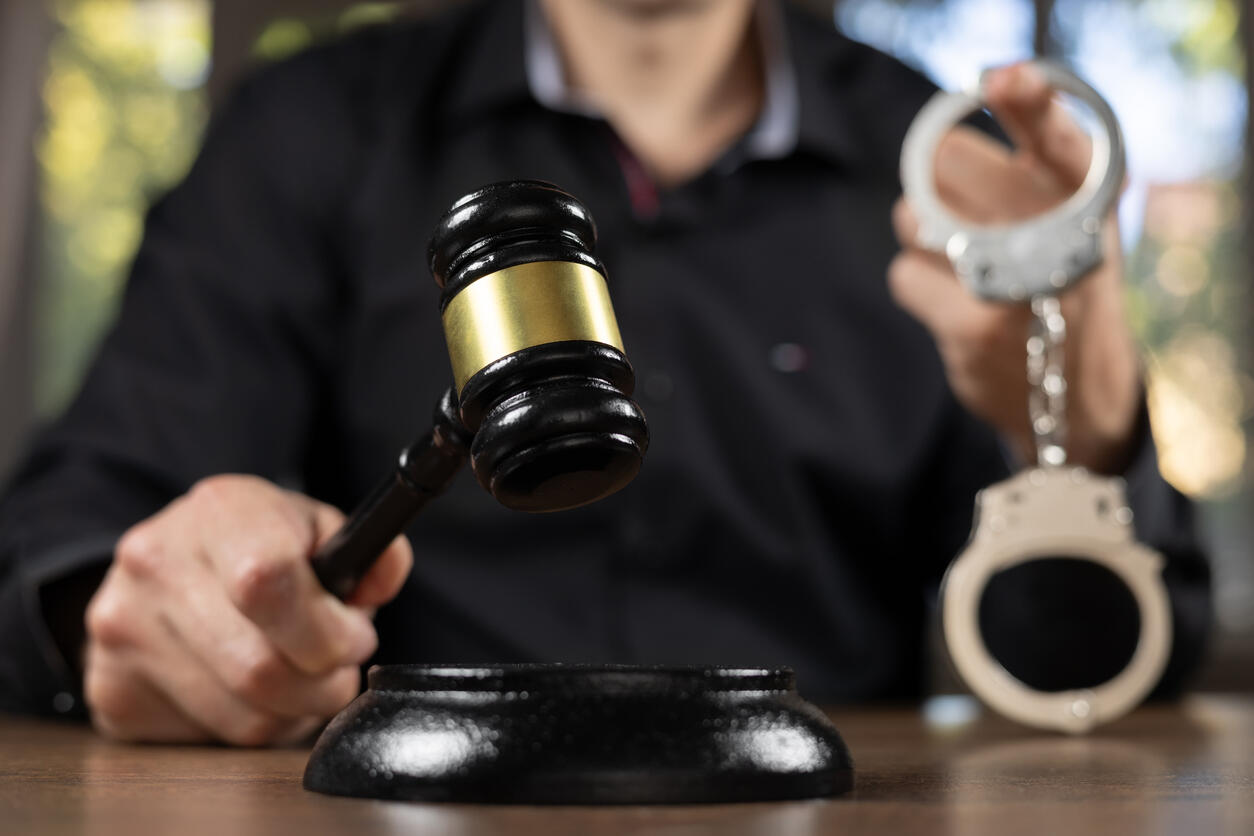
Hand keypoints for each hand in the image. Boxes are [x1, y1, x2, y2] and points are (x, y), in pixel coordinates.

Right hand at [83, 474, 412, 744]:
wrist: (164, 566)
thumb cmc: (257, 547)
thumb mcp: (314, 528)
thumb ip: (367, 552)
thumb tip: (382, 578)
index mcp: (219, 509)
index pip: (269, 581)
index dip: (326, 629)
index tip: (353, 636)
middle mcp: (157, 561)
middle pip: (260, 667)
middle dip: (323, 684)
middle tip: (335, 669)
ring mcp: (123, 626)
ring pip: (242, 717)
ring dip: (293, 712)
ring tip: (299, 679)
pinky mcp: (112, 687)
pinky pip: (208, 738)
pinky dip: (249, 727)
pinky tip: (250, 691)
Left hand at [889, 62, 1140, 472]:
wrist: (1076, 389)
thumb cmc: (1061, 284)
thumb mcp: (1073, 222)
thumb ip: (1033, 165)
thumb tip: (957, 124)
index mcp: (1083, 201)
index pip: (1058, 132)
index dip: (1028, 98)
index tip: (1002, 80)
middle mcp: (1056, 237)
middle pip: (948, 164)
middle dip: (933, 181)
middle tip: (953, 208)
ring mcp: (1014, 283)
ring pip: (913, 221)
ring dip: (922, 237)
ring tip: (959, 257)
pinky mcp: (973, 327)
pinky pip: (904, 277)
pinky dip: (918, 287)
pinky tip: (952, 302)